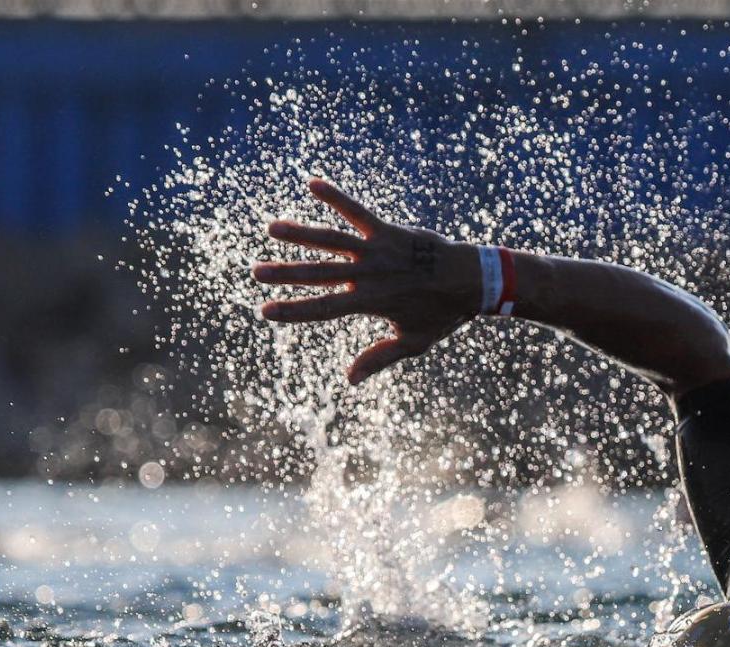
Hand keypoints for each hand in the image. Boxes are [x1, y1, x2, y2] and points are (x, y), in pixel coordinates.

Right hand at [254, 179, 478, 384]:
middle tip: (256, 272)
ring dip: (301, 234)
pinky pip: (358, 212)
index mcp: (370, 302)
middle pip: (318, 274)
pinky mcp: (388, 231)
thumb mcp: (413, 341)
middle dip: (285, 274)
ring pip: (331, 240)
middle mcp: (369, 275)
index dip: (292, 310)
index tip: (265, 311)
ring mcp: (377, 250)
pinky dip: (336, 197)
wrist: (472, 279)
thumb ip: (379, 357)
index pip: (323, 308)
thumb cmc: (443, 313)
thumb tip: (349, 380)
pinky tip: (313, 183)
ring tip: (273, 228)